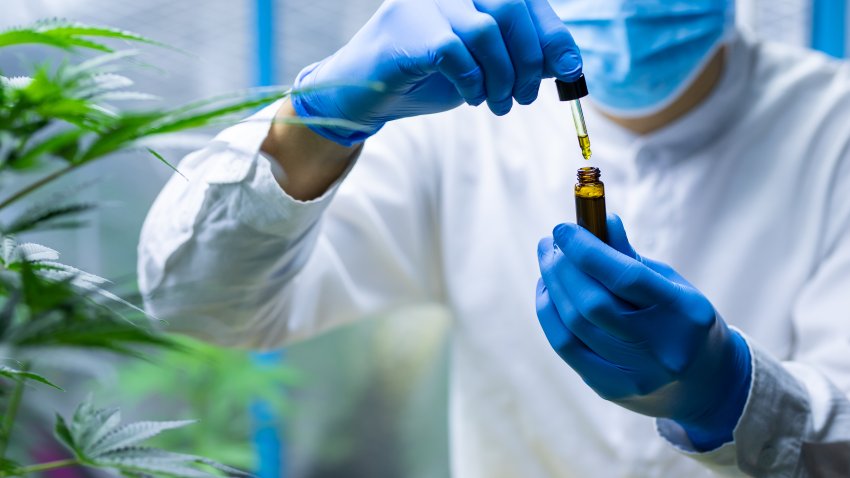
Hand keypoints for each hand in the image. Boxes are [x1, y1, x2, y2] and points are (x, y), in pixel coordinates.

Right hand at [291, 0, 581, 144]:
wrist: (361, 95)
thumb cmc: (424, 76)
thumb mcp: (482, 67)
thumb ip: (519, 57)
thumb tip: (566, 61)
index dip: (553, 33)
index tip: (570, 68)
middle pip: (511, 5)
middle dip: (530, 58)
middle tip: (525, 97)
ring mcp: (422, 2)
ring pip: (486, 29)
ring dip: (502, 77)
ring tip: (497, 103)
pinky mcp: (403, 28)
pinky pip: (454, 51)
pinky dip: (471, 81)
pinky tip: (470, 96)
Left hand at [535, 215, 751, 450]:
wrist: (705, 384)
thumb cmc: (681, 320)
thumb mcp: (671, 285)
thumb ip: (631, 257)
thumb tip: (597, 221)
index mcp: (684, 314)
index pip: (626, 278)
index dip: (587, 251)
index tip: (562, 229)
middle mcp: (661, 349)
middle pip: (593, 304)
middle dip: (562, 268)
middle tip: (549, 243)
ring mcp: (635, 375)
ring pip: (574, 326)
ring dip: (552, 287)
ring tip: (548, 262)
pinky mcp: (610, 389)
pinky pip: (565, 348)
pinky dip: (550, 314)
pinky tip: (548, 293)